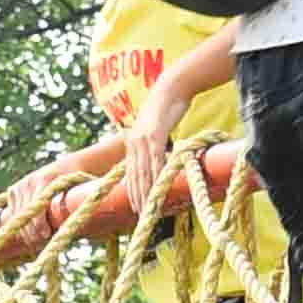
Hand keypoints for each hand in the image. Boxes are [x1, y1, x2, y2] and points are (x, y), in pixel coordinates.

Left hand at [114, 54, 216, 219]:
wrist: (172, 87)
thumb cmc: (167, 107)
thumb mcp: (156, 128)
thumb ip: (154, 144)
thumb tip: (158, 158)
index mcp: (132, 142)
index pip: (130, 172)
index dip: (132, 191)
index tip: (135, 207)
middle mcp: (134, 142)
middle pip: (134, 175)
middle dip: (137, 196)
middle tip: (140, 215)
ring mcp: (143, 139)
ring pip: (143, 171)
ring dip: (146, 191)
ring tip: (148, 207)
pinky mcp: (154, 134)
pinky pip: (155, 159)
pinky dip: (157, 174)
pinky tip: (159, 187)